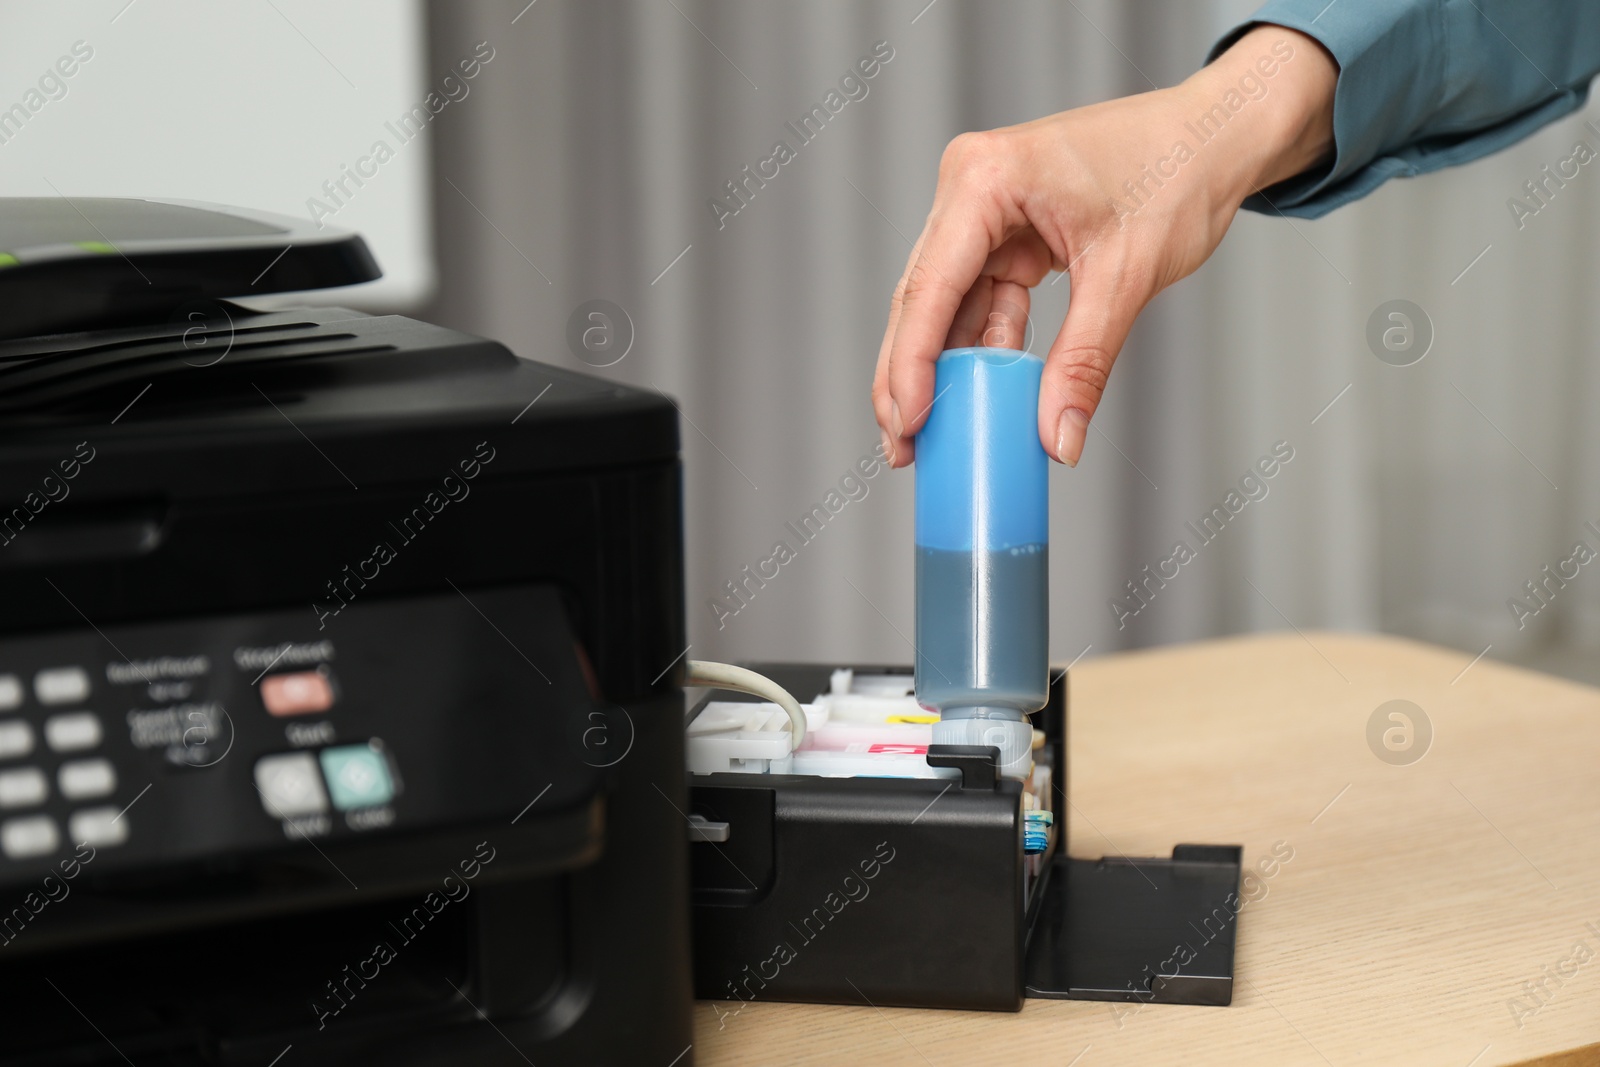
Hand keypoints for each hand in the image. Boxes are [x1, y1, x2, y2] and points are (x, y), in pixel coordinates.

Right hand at [871, 25, 1335, 466]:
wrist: (1216, 135)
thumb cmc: (1179, 170)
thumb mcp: (1126, 277)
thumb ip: (1083, 361)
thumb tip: (1057, 438)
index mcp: (986, 178)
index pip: (930, 285)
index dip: (911, 363)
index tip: (908, 424)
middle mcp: (971, 186)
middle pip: (922, 298)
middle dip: (912, 376)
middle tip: (903, 446)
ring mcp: (984, 208)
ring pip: (945, 305)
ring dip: (944, 368)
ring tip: (935, 433)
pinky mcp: (1004, 230)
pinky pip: (980, 299)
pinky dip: (983, 347)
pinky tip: (980, 395)